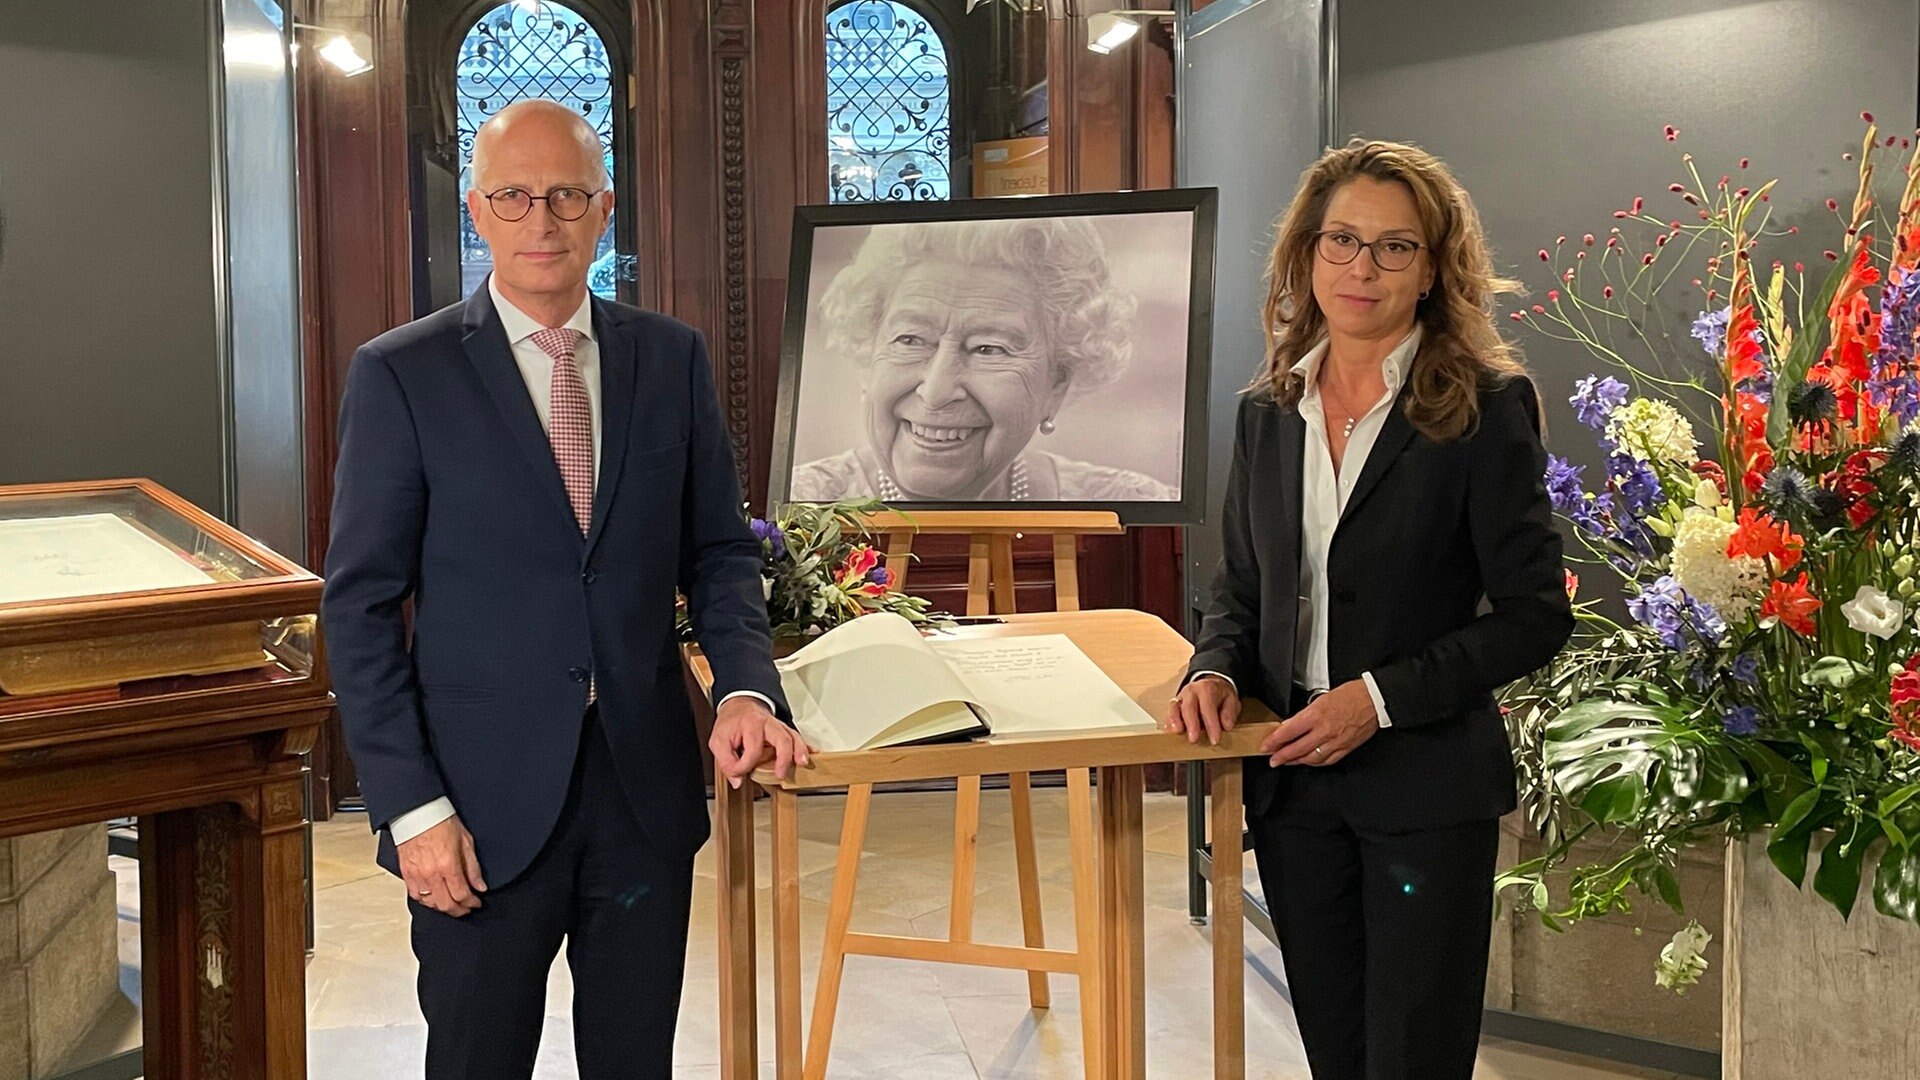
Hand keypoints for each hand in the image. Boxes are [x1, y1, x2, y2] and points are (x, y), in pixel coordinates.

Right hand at [397, 814, 486, 916]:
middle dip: (459, 910)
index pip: (462, 895)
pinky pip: (415, 895)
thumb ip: (473, 867)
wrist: (418, 812)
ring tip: (452, 904)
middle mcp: (431, 874)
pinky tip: (433, 898)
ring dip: (443, 907)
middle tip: (466, 908)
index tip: (477, 902)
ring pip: (430, 903)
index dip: (472, 902)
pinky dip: (426, 900)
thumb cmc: (441, 821)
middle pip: (446, 904)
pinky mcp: (406, 873)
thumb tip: (480, 885)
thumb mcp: (466, 841)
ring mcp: (417, 875)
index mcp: (448, 865)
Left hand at [709, 696, 811, 787]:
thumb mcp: (718, 741)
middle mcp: (767, 724)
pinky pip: (797, 738)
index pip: (753, 750)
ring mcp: (778, 727)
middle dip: (783, 757)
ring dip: (799, 751)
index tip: (739, 773)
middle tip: (781, 774)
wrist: (739, 705)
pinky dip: (805, 747)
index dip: (745, 766)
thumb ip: (725, 762)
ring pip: (793, 737)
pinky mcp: (783, 731)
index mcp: (750, 724)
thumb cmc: (730, 723)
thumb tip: (737, 780)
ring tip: (802, 764)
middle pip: (781, 738)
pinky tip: (810, 755)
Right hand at [1164, 674, 1240, 745]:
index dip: (1211, 724)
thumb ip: (1229, 712)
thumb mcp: (1231, 699)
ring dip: (1175, 720)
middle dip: (1191, 724)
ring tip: (1177, 732)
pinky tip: (1172, 731)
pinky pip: (1169, 712)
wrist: (1210, 685)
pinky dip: (1169, 721)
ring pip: (1174, 707)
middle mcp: (1192, 691)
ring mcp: (1181, 697)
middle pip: (1189, 707)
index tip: (1215, 739)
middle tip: (1194, 739)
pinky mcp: (1174, 704)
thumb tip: (1226, 725)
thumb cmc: (1220, 695)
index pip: (1208, 707)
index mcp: (1207, 689)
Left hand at [1259, 680, 1378, 766]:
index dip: (1274, 741)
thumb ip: (1306, 714)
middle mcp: (1324, 730)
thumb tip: (1292, 724)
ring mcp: (1335, 741)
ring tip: (1287, 762)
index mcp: (1316, 715)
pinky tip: (1308, 762)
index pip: (1289, 732)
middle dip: (1282, 756)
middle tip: (1272, 760)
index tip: (1266, 746)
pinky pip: (1327, 760)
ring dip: (1296, 761)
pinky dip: (1315, 763)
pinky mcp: (1345, 748)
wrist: (1374, 700)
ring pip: (1311, 758)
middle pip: (1297, 749)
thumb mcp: (1322, 698)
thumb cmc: (1351, 695)